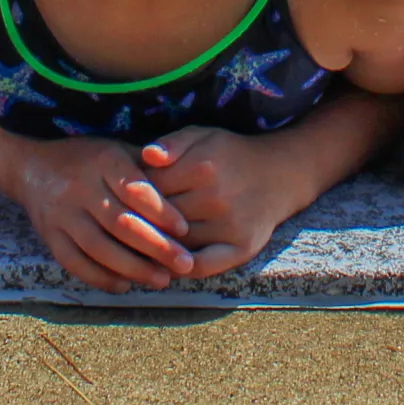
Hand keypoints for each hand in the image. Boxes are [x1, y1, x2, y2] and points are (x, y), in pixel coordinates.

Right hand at [8, 136, 194, 292]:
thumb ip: (147, 167)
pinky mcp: (49, 236)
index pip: (135, 189)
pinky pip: (75, 262)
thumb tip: (187, 187)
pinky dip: (101, 278)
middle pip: (121, 223)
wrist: (31, 168)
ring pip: (99, 247)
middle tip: (184, 264)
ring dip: (133, 268)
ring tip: (161, 279)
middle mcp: (79, 186)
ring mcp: (61, 213)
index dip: (161, 211)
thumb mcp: (117, 149)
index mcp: (102, 160)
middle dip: (156, 247)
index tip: (184, 230)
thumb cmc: (88, 160)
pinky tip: (125, 285)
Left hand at [139, 129, 324, 276]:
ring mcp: (230, 225)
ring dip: (156, 246)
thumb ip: (172, 143)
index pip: (149, 188)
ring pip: (177, 243)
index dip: (132, 194)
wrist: (279, 175)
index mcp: (203, 166)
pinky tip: (168, 263)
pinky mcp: (241, 248)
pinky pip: (203, 266)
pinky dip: (181, 268)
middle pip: (160, 218)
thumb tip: (146, 156)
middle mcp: (217, 197)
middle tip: (128, 224)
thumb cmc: (229, 156)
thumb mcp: (201, 136)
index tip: (125, 197)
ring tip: (141, 243)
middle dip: (140, 221)